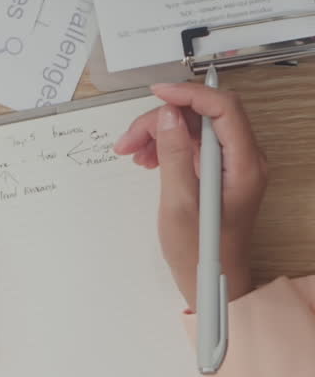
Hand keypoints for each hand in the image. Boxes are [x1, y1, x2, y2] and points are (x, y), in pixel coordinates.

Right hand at [113, 82, 265, 308]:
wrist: (210, 281)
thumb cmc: (201, 252)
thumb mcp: (180, 204)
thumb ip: (175, 155)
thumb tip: (168, 116)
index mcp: (244, 165)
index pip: (224, 108)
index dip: (190, 94)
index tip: (158, 95)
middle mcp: (243, 158)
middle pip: (204, 114)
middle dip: (164, 118)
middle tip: (131, 138)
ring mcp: (230, 164)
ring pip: (193, 127)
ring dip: (160, 132)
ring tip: (133, 152)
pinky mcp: (216, 171)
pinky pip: (191, 143)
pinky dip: (166, 145)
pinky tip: (147, 159)